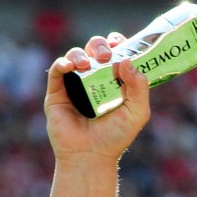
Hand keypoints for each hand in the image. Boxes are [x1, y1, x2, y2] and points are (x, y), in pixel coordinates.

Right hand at [44, 33, 150, 161]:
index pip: (117, 54)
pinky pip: (57, 70)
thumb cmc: (116, 136)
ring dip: (82, 54)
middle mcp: (96, 79)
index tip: (121, 43)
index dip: (118, 43)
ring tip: (86, 65)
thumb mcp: (137, 112)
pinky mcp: (57, 91)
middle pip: (96, 50)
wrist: (91, 154)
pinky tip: (71, 67)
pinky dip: (63, 63)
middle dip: (101, 46)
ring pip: (76, 55)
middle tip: (106, 56)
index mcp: (116, 82)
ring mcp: (76, 84)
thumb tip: (127, 61)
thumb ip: (139, 88)